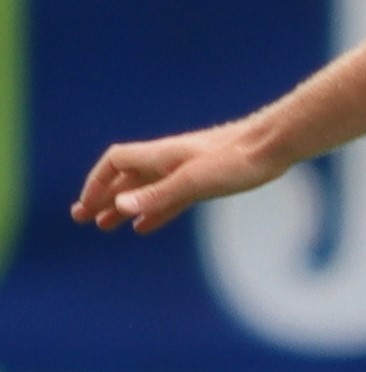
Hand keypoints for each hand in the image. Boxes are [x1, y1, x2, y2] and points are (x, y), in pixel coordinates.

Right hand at [72, 119, 287, 233]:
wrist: (277, 145)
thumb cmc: (239, 159)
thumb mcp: (196, 181)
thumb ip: (158, 195)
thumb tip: (120, 208)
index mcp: (162, 155)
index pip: (115, 163)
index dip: (96, 182)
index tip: (86, 206)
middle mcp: (170, 160)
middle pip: (126, 177)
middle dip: (103, 197)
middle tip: (83, 219)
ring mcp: (188, 170)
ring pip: (147, 189)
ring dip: (125, 206)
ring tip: (105, 226)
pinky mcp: (207, 180)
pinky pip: (170, 197)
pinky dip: (153, 211)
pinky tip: (144, 227)